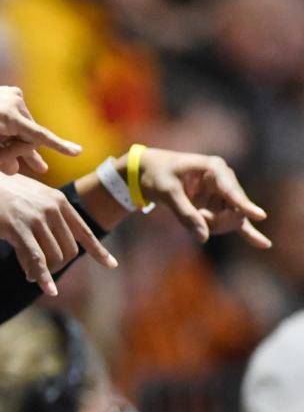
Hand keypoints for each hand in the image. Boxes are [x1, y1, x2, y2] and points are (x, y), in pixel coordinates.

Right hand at [0, 162, 117, 295]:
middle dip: (57, 267)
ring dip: (44, 272)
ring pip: (53, 257)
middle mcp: (52, 208)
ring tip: (31, 276)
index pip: (84, 231)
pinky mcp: (18, 228)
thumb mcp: (32, 201)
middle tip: (42, 273)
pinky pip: (36, 258)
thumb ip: (48, 219)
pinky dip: (42, 276)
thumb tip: (54, 252)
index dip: (98, 251)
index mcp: (58, 201)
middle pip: (68, 250)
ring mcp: (36, 217)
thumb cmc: (2, 194)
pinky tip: (45, 289)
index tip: (111, 265)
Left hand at [134, 148, 269, 247]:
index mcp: (214, 168)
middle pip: (233, 209)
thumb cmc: (157, 175)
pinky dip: (246, 232)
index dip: (244, 205)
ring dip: (214, 225)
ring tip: (195, 215)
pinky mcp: (219, 203)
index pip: (232, 191)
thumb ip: (185, 213)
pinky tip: (263, 244)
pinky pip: (235, 219)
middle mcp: (225, 178)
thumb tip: (203, 237)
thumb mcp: (167, 193)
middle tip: (196, 217)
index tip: (260, 216)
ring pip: (230, 218)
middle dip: (216, 221)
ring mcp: (224, 191)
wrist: (148, 169)